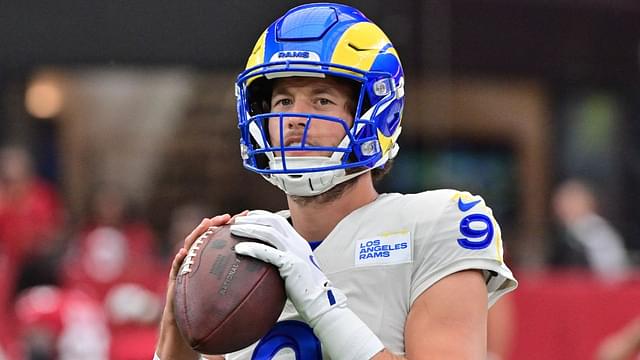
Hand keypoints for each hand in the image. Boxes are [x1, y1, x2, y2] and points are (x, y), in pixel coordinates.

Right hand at [156, 213, 242, 359]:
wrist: (191, 329)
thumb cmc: (213, 311)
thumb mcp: (232, 293)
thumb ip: (247, 282)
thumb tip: (276, 277)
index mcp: (214, 260)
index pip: (225, 238)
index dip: (236, 225)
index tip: (250, 215)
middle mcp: (199, 260)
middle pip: (207, 236)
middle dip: (216, 223)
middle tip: (228, 216)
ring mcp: (186, 268)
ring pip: (189, 246)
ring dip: (197, 234)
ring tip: (206, 224)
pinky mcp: (174, 281)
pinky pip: (175, 269)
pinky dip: (177, 260)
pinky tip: (182, 253)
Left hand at [231, 210, 383, 359]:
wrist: (320, 302)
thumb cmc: (305, 290)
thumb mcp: (295, 269)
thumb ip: (283, 259)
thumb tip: (265, 260)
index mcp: (298, 242)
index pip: (278, 221)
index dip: (262, 216)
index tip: (247, 217)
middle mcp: (297, 243)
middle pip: (272, 222)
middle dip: (253, 219)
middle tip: (236, 221)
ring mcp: (295, 252)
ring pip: (269, 233)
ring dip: (249, 229)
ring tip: (234, 231)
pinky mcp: (292, 264)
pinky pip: (268, 252)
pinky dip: (252, 248)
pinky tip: (240, 249)